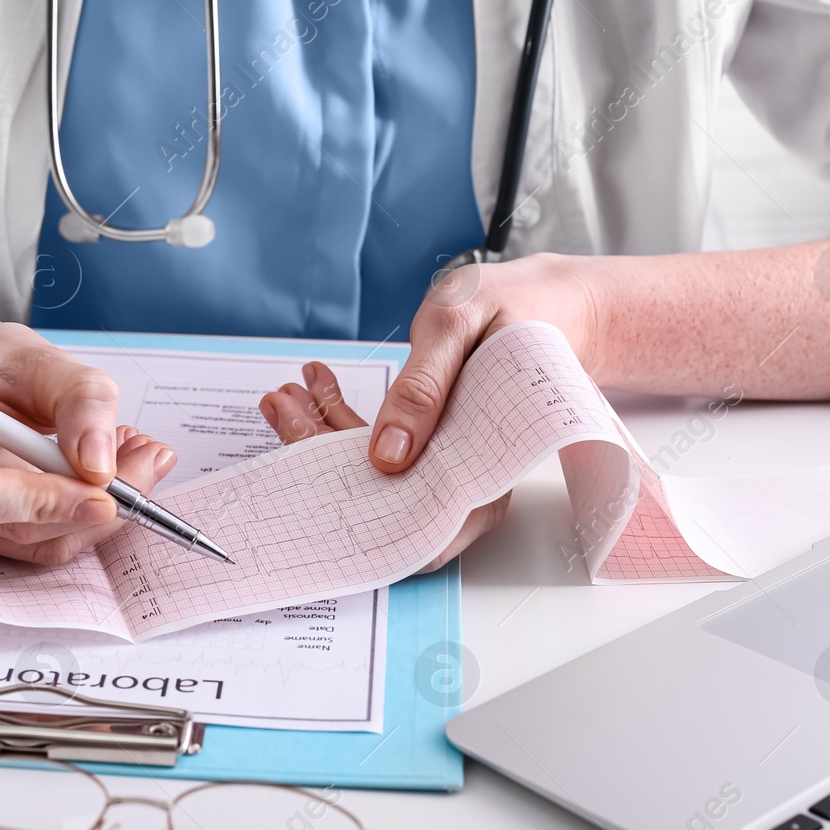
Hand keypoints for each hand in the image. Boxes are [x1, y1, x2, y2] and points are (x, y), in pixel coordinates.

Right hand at [0, 320, 175, 564]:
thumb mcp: (37, 356)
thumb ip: (79, 400)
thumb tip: (100, 465)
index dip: (39, 502)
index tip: (102, 491)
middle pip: (9, 527)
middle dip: (90, 505)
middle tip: (147, 462)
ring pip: (29, 544)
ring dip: (93, 513)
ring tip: (133, 459)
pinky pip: (30, 542)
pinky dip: (76, 516)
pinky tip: (101, 477)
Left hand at [259, 254, 598, 569]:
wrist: (548, 306)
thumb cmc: (515, 310)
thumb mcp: (461, 329)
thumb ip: (424, 389)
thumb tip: (385, 459)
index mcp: (488, 473)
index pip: (408, 524)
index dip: (347, 500)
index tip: (300, 449)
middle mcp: (467, 487)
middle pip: (379, 500)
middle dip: (317, 454)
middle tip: (281, 404)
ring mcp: (447, 471)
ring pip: (371, 475)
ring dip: (321, 433)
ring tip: (288, 392)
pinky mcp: (432, 452)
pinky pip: (380, 451)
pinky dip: (343, 419)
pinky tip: (318, 385)